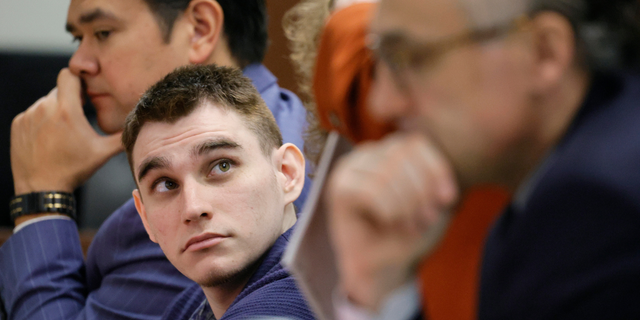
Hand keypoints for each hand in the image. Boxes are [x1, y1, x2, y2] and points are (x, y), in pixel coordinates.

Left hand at [10, 68, 122, 194]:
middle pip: (59, 90)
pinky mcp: (18, 125)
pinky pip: (33, 114)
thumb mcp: (102, 153)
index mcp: (66, 110)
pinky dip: (41, 121)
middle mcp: (44, 108)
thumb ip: (121, 136)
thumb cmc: (73, 170)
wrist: (42, 189)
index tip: (84, 92)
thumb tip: (137, 126)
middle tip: (78, 118)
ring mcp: (28, 116)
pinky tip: (49, 139)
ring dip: (55, 111)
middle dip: (70, 100)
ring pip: (46, 103)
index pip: (68, 74)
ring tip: (63, 132)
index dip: (78, 80)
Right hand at [326, 133, 457, 310]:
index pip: (415, 143)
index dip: (436, 169)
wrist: (379, 266)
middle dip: (420, 190)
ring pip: (386, 173)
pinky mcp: (338, 188)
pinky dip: (388, 211)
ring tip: (410, 225)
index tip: (448, 199)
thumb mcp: (430, 204)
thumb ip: (434, 185)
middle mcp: (366, 153)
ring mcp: (348, 168)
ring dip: (405, 204)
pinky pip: (371, 191)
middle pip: (401, 155)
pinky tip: (390, 224)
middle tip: (427, 218)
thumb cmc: (405, 233)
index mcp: (388, 150)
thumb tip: (440, 191)